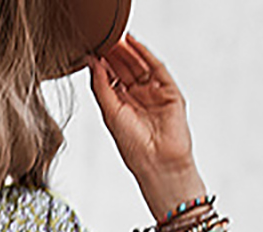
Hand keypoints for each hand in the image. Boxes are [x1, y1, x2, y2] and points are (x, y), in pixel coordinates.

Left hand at [88, 36, 206, 220]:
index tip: (92, 49)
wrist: (158, 163)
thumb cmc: (134, 148)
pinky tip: (133, 43)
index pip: (112, 79)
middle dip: (115, 55)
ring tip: (115, 37)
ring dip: (128, 51)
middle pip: (125, 70)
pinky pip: (157, 68)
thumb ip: (101, 86)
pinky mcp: (170, 92)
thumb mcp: (110, 113)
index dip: (103, 64)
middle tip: (103, 38)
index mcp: (122, 108)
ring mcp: (155, 95)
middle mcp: (138, 100)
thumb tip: (92, 62)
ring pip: (140, 66)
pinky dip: (145, 54)